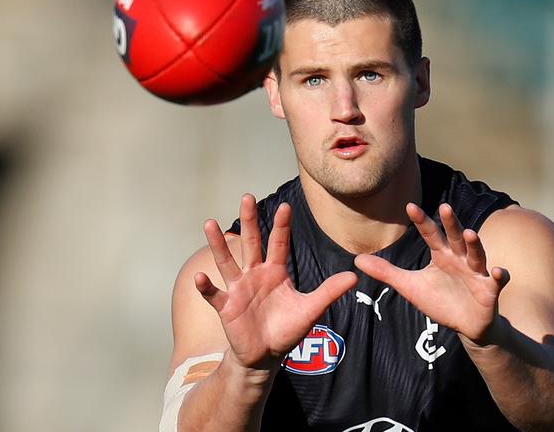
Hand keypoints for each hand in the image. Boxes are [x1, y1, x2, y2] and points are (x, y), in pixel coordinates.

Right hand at [195, 194, 356, 371]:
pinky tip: (199, 277)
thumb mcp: (310, 309)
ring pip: (227, 262)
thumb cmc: (287, 330)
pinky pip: (214, 294)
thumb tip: (354, 275)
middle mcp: (255, 274)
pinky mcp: (227, 307)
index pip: (279, 243)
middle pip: (251, 242)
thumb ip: (329, 291)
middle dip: (249, 220)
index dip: (281, 226)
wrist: (266, 355)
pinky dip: (206, 287)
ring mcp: (239, 289)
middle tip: (247, 197)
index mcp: (275, 272)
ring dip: (218, 244)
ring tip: (210, 224)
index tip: (285, 207)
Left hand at [354, 203, 508, 344]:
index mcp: (441, 255)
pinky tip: (499, 271)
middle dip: (451, 223)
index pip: (430, 234)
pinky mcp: (490, 290)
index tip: (409, 206)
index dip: (421, 221)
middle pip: (455, 238)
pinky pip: (496, 281)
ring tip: (469, 233)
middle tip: (444, 207)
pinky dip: (499, 276)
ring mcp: (476, 273)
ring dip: (474, 244)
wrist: (465, 326)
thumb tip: (356, 260)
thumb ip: (386, 272)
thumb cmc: (439, 301)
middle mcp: (460, 259)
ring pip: (476, 255)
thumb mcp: (409, 287)